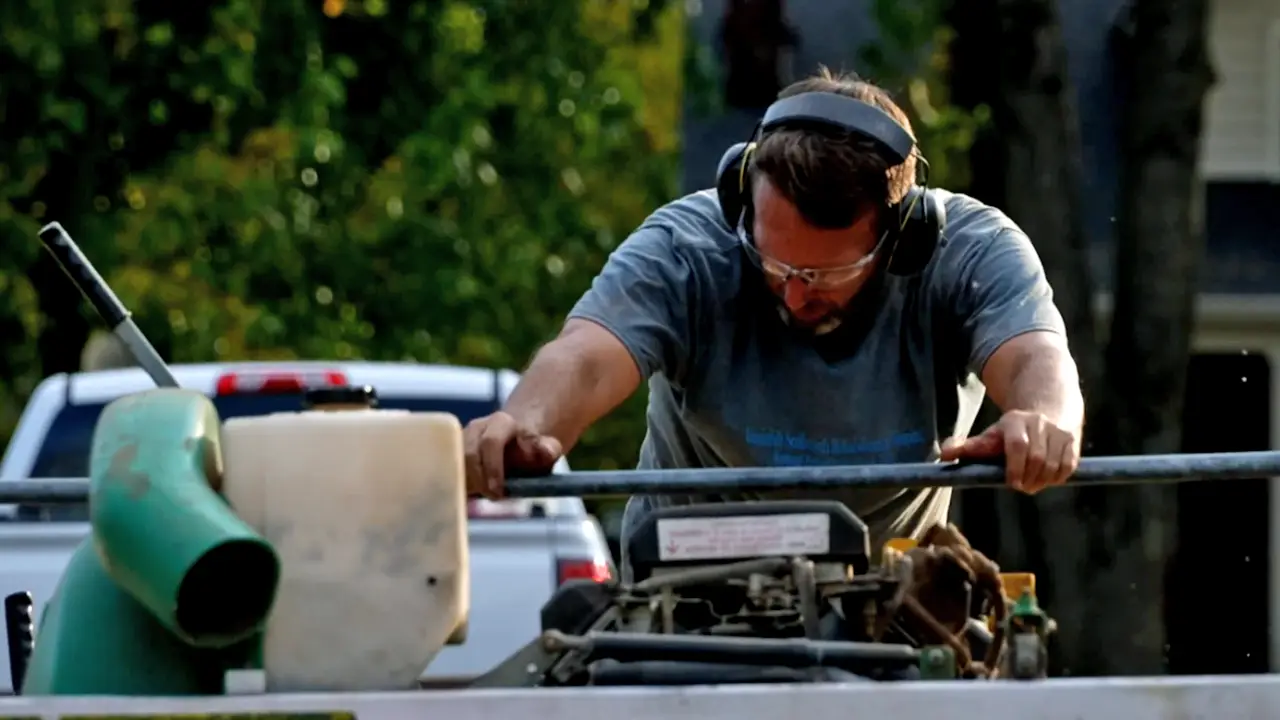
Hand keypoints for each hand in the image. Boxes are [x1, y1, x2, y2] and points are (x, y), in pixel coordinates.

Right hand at [463, 412, 562, 498]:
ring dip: (467, 483)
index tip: (498, 492)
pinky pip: (449, 469)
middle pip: (469, 454)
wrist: (518, 443)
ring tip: (483, 494)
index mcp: (501, 422)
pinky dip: (458, 484)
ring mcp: (462, 438)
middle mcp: (477, 426)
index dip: (492, 468)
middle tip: (492, 497)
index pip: (491, 442)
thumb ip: (549, 449)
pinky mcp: (453, 451)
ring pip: (455, 463)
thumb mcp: (547, 449)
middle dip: (479, 480)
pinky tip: (470, 494)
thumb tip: (546, 450)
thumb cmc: (532, 451)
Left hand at [939, 410, 1080, 493]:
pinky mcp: (1073, 441)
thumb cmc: (1010, 432)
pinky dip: (1058, 478)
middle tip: (1021, 488)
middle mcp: (1038, 423)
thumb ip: (966, 447)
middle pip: (1037, 458)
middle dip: (1029, 479)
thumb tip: (943, 454)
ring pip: (1054, 464)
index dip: (1015, 468)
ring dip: (1043, 481)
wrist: (1046, 409)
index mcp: (1014, 422)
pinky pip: (1068, 466)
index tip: (1011, 484)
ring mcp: (1058, 431)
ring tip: (1033, 485)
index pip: (1017, 446)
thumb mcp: (988, 436)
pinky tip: (1049, 479)